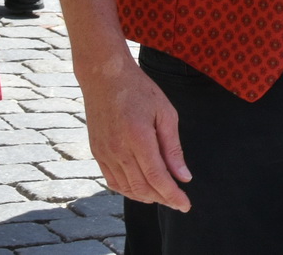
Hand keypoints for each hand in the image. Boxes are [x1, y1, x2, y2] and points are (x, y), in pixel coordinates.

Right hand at [81, 62, 191, 210]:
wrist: (104, 77)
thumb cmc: (139, 90)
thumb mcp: (165, 112)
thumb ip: (173, 147)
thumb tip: (183, 176)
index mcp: (138, 137)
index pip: (157, 177)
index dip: (172, 195)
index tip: (186, 205)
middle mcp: (118, 149)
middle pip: (142, 188)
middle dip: (162, 199)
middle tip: (178, 202)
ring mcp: (104, 153)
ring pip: (126, 188)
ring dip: (146, 197)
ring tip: (163, 195)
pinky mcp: (97, 152)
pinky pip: (112, 181)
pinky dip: (128, 190)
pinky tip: (141, 188)